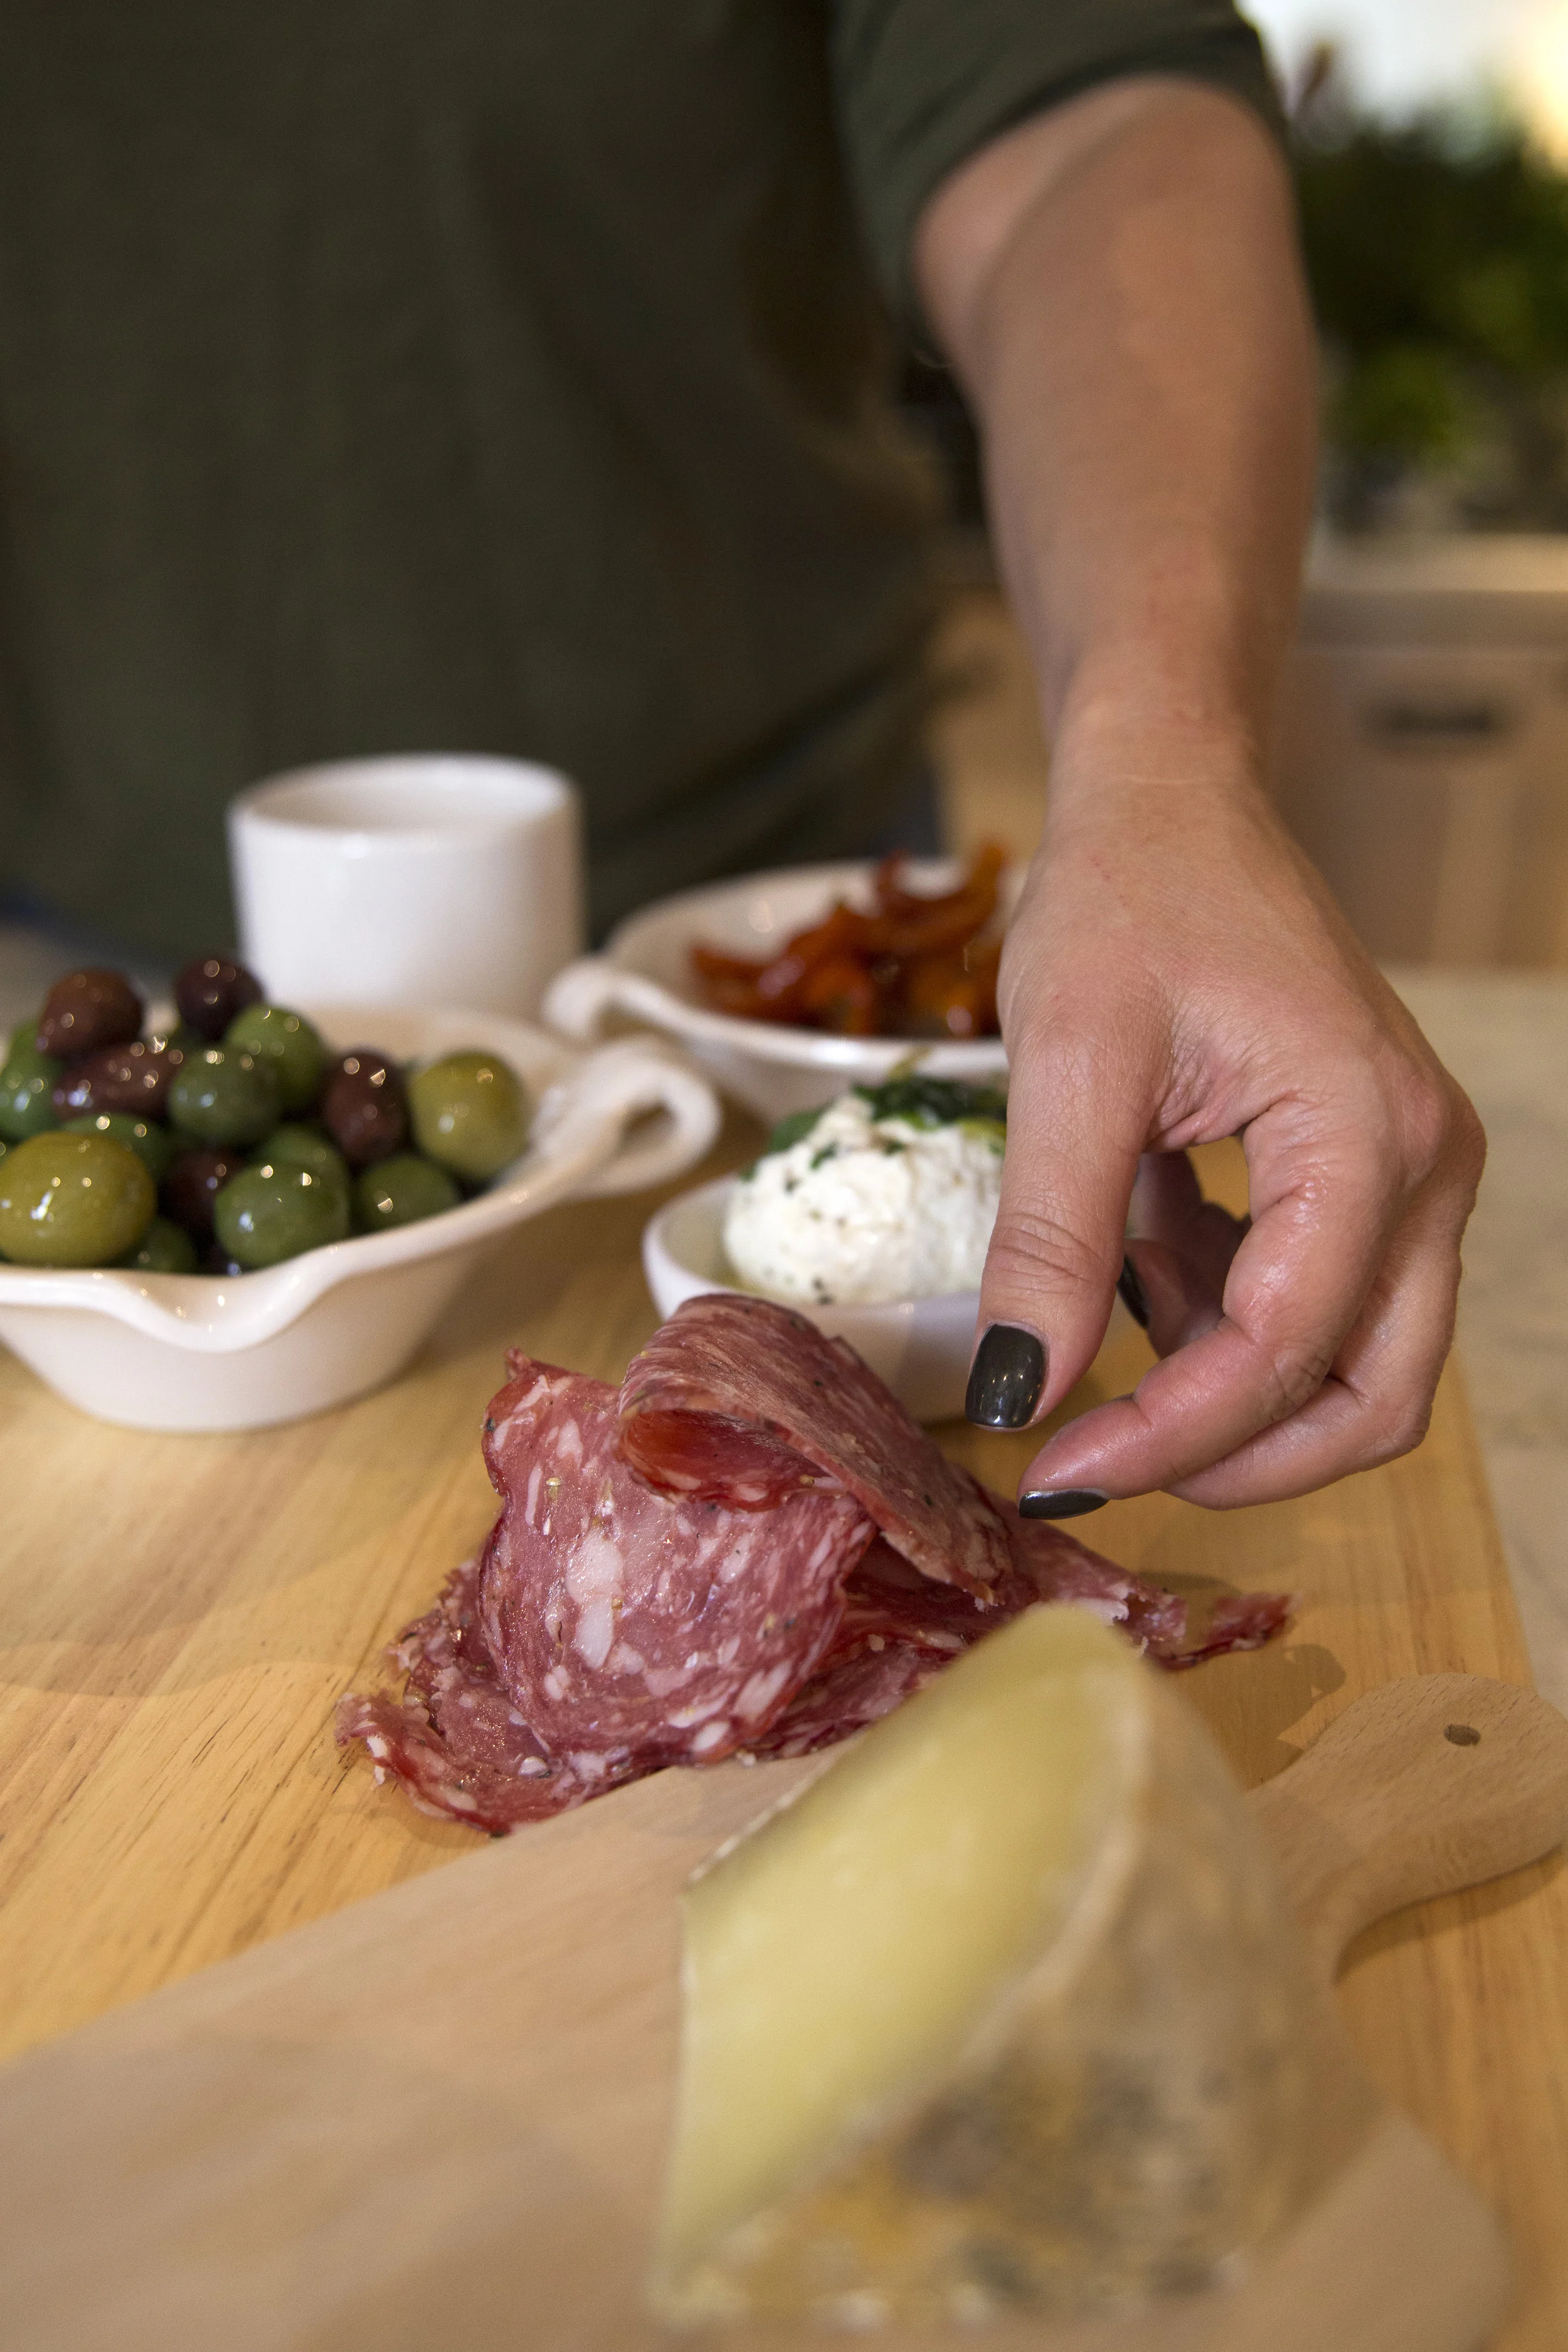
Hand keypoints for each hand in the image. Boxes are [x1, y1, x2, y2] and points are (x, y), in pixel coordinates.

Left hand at [965, 745, 1484, 1509]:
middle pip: (1371, 1395)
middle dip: (1237, 1454)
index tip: (1057, 1466)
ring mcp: (1411, 1169)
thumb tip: (1018, 1397)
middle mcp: (1426, 1163)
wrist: (1171, 797)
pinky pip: (1323, 1299)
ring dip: (1231, 1386)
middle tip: (1098, 1455)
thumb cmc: (1129, 895)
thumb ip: (1051, 1242)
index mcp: (1371, 1134)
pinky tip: (1144, 1253)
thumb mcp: (1067, 1064)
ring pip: (1358, 1363)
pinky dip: (1228, 1319)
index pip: (1288, 1350)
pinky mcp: (1371, 1170)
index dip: (1172, 1436)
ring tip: (1112, 1304)